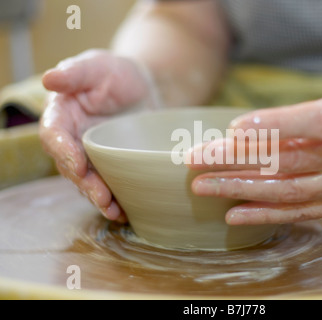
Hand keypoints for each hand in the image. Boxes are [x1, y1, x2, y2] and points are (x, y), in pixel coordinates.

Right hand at [40, 49, 150, 220]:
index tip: (78, 164)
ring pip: (87, 181)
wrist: (143, 88)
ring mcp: (91, 154)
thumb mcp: (96, 66)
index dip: (63, 152)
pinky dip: (115, 198)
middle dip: (84, 183)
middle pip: (69, 166)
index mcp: (62, 115)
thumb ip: (75, 73)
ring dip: (98, 197)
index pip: (53, 136)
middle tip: (101, 196)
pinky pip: (108, 183)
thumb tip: (48, 79)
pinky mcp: (110, 164)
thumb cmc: (115, 74)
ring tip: (114, 210)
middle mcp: (71, 139)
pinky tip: (126, 210)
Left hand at [187, 0, 321, 224]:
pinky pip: (300, 211)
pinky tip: (234, 214)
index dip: (276, 125)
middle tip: (194, 160)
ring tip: (202, 187)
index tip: (233, 127)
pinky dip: (266, 215)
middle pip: (288, 160)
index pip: (316, 122)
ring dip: (242, 190)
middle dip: (237, 161)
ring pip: (288, 191)